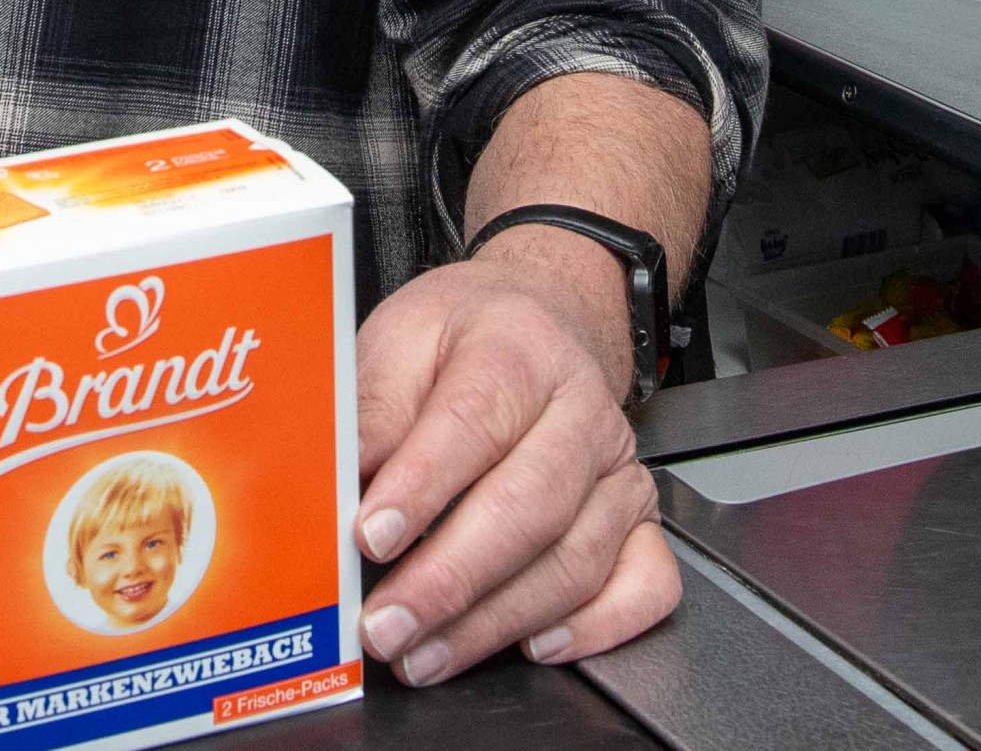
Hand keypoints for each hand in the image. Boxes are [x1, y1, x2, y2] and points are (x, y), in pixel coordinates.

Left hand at [347, 232, 673, 684]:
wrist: (536, 327)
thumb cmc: (460, 344)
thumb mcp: (400, 341)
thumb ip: (370, 410)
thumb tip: (335, 483)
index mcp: (518, 350)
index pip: (474, 421)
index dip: (421, 486)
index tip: (369, 537)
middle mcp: (582, 412)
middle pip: (529, 505)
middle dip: (451, 578)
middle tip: (386, 623)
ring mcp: (619, 472)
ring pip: (576, 559)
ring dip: (496, 620)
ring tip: (425, 653)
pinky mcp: (642, 522)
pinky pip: (645, 585)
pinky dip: (596, 628)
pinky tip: (531, 646)